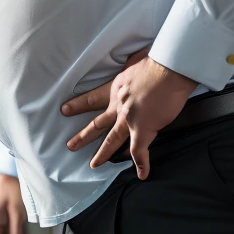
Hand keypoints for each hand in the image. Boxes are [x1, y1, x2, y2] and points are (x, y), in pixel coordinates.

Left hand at [63, 53, 196, 179]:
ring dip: (103, 153)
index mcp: (117, 88)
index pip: (94, 98)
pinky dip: (142, 163)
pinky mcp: (143, 130)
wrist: (168, 71)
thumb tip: (136, 60)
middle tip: (70, 145)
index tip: (65, 110)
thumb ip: (132, 66)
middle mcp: (118, 105)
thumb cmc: (156, 60)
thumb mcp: (135, 60)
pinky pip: (140, 151)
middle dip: (84, 135)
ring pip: (112, 140)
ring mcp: (129, 120)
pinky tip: (142, 174)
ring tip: (93, 164)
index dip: (79, 104)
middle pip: (98, 123)